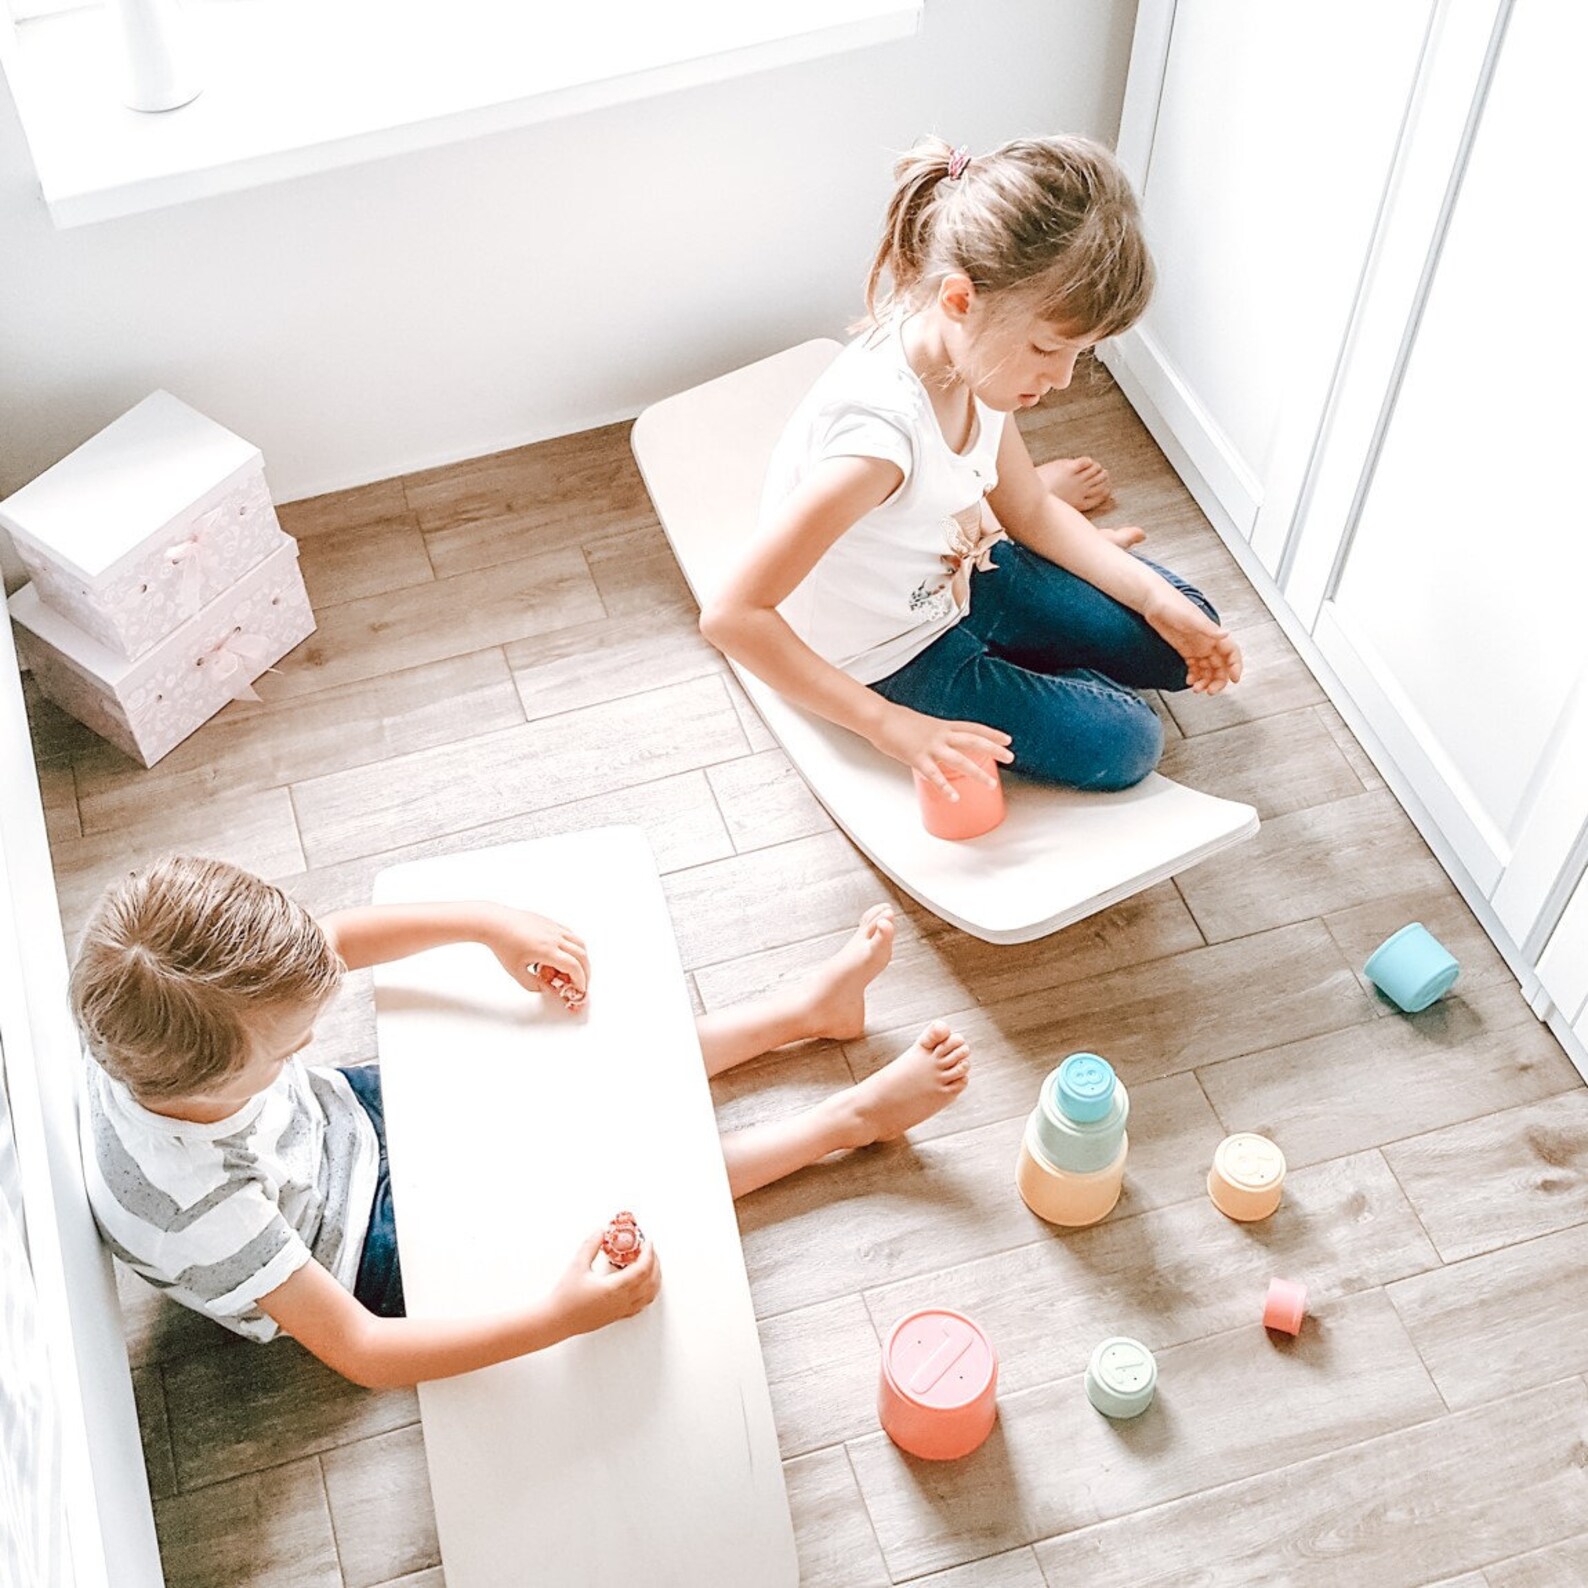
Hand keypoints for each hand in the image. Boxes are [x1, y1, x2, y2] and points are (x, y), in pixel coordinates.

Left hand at [485, 907, 589, 1007]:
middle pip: (582, 955)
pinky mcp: (551, 922)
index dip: (580, 980)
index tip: (580, 989)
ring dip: (583, 958)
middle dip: (586, 971)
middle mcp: (555, 938)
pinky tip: (567, 954)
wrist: (495, 923)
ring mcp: (554, 928)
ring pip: (580, 943)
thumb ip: (533, 985)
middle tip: (583, 982)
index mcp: (547, 950)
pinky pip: (571, 934)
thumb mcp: (516, 972)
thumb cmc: (503, 945)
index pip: (573, 967)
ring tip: (578, 969)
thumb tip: (548, 989)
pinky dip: (575, 946)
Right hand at [549, 1230, 661, 1336]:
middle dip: (654, 1263)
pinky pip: (641, 1305)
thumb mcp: (577, 1265)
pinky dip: (648, 1292)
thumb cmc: (565, 1296)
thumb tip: (600, 1231)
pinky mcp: (617, 1316)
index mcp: (615, 1288)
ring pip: (649, 1295)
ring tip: (651, 1265)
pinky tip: (643, 1285)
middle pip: (650, 1281)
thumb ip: (591, 1245)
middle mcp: (622, 1301)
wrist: (556, 1321)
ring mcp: (621, 1311)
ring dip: (654, 1278)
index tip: (648, 1242)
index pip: (642, 1269)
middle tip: (650, 1249)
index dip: (649, 1254)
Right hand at [872, 704, 1012, 799]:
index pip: (973, 728)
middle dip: (993, 749)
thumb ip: (935, 737)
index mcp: (943, 726)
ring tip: (990, 784)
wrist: (879, 718)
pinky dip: (945, 787)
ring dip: (977, 772)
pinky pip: (935, 775)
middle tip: (1010, 757)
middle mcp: (941, 735)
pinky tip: (955, 797)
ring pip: (960, 760)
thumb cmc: (898, 722)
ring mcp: (930, 746)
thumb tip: (941, 747)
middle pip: (973, 740)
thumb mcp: (923, 725)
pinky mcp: (917, 758)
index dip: (992, 733)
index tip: (1008, 740)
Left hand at [1143, 589, 1242, 693]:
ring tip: (1196, 689)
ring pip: (1208, 669)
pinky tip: (1189, 681)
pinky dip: (1194, 676)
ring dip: (1206, 681)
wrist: (1153, 603)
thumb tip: (1225, 634)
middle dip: (1219, 680)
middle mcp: (1207, 642)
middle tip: (1210, 691)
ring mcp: (1196, 647)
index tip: (1235, 679)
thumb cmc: (1171, 604)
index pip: (1232, 652)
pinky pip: (1195, 667)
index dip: (1236, 666)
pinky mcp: (1185, 650)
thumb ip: (1208, 628)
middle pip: (1221, 666)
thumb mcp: (1190, 617)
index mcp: (1212, 634)